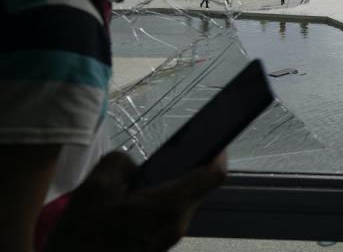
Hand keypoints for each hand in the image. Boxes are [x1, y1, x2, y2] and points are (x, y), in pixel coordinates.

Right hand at [44, 150, 226, 251]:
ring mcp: (169, 241)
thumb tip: (135, 167)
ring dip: (167, 190)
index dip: (218, 154)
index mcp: (168, 206)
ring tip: (137, 184)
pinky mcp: (158, 250)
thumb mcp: (95, 187)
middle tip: (162, 160)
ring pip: (181, 205)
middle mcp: (177, 225)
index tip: (214, 142)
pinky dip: (157, 207)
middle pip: (197, 189)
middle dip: (184, 172)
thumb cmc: (83, 233)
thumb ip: (121, 162)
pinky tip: (130, 206)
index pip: (213, 176)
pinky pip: (167, 220)